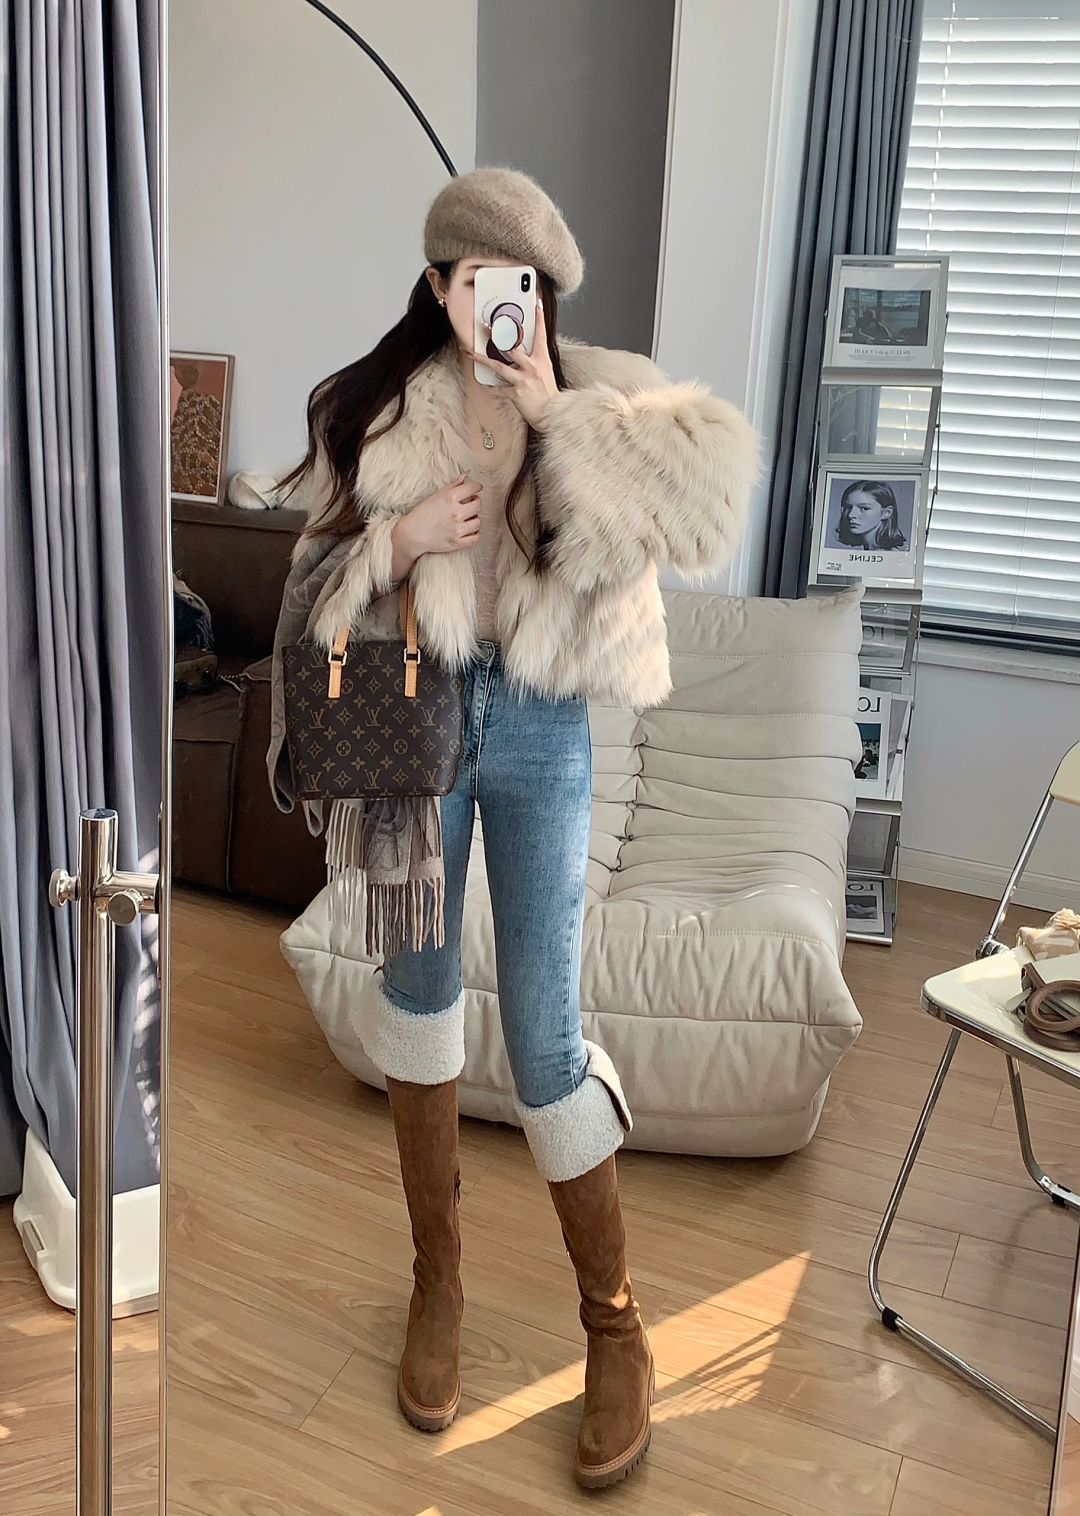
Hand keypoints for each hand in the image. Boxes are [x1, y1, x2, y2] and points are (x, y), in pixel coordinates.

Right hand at [396, 474, 482, 558]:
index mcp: (450, 498)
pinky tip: (468, 530)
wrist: (411, 535)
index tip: (477, 487)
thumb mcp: (436, 496)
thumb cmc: (421, 514)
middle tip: (470, 503)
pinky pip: (475, 538)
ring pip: (478, 522)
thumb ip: (453, 486)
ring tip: (468, 518)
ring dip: (474, 519)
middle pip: (477, 505)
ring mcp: (457, 529)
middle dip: (475, 502)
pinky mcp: (457, 543)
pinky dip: (474, 534)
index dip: (477, 486)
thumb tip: (465, 477)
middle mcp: (455, 513)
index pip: (472, 488)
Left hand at [473, 296, 557, 428]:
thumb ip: (534, 359)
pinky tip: (483, 384)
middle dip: (497, 336)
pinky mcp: (515, 394)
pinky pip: (498, 389)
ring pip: (498, 366)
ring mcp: (523, 380)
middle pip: (512, 347)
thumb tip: (518, 350)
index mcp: (542, 360)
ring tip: (471, 352)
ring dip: (482, 359)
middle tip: (486, 326)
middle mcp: (532, 367)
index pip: (541, 335)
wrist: (551, 413)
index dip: (539, 319)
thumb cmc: (547, 393)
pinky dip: (490, 387)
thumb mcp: (545, 371)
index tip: (536, 305)